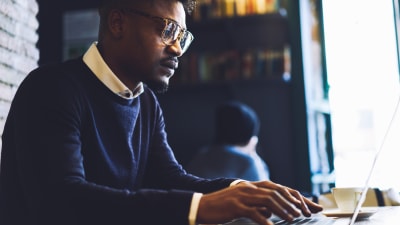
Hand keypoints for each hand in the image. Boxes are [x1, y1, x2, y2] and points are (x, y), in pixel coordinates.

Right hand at [196, 181, 322, 224]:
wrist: (202, 206)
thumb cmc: (223, 207)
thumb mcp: (243, 203)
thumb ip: (257, 205)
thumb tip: (270, 213)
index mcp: (253, 186)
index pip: (279, 189)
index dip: (295, 197)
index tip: (308, 206)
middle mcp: (250, 188)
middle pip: (277, 192)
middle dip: (293, 202)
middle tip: (305, 213)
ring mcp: (242, 195)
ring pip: (268, 200)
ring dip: (283, 210)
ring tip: (293, 219)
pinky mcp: (235, 205)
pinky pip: (254, 212)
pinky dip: (265, 220)